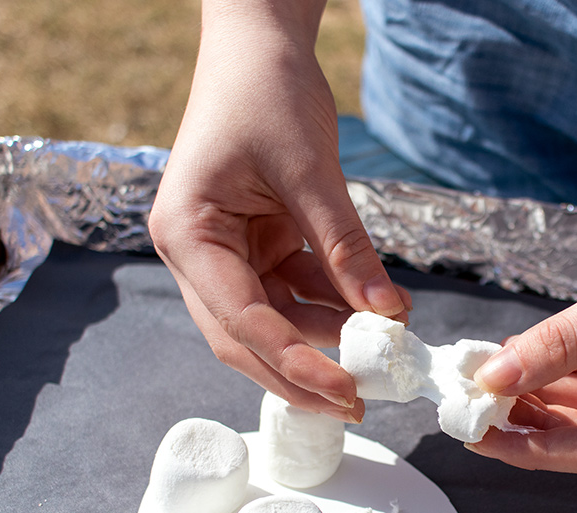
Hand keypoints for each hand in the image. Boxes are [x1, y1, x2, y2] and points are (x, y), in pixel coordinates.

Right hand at [148, 1, 408, 419]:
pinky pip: (294, 288)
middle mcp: (198, 252)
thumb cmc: (267, 93)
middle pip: (247, 336)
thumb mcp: (310, 172)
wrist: (260, 46)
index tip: (345, 392)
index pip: (241, 319)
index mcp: (188, 234)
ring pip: (275, 317)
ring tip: (382, 351)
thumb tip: (388, 312)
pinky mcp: (258, 243)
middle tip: (357, 403)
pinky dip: (332, 302)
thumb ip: (344, 246)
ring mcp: (227, 250)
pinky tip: (373, 311)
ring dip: (326, 335)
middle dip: (302, 371)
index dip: (294, 362)